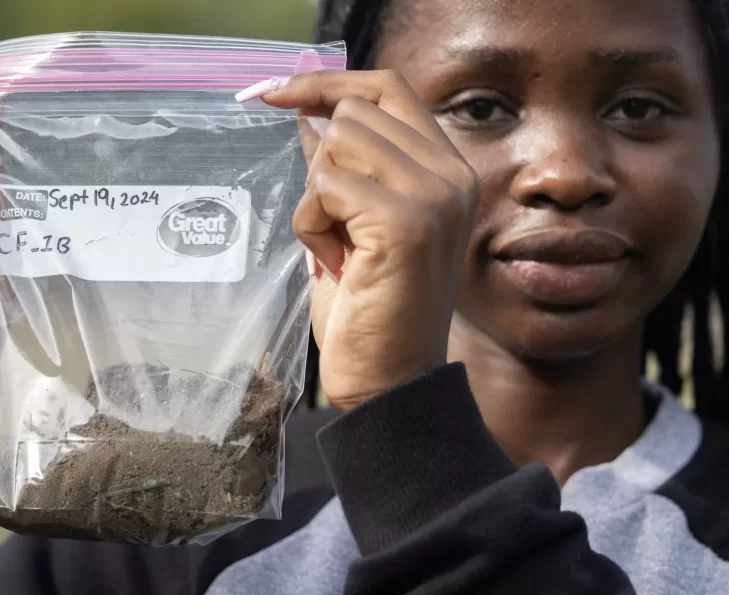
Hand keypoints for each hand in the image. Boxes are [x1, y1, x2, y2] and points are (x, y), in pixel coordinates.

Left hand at [261, 71, 477, 410]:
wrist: (390, 379)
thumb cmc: (371, 307)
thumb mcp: (354, 222)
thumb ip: (342, 166)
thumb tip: (307, 113)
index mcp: (447, 171)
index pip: (389, 88)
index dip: (329, 82)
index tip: (277, 91)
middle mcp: (451, 175)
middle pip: (355, 112)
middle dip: (323, 165)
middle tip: (336, 226)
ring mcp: (434, 196)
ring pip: (336, 143)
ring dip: (318, 197)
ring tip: (340, 248)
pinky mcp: (406, 222)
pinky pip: (325, 186)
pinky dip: (313, 225)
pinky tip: (337, 264)